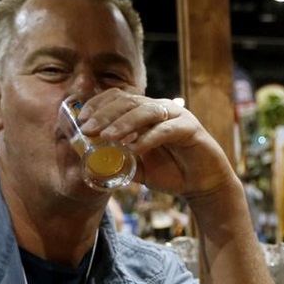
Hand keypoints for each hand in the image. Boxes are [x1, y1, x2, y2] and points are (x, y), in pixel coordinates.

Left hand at [77, 89, 235, 199]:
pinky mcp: (190, 128)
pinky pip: (165, 130)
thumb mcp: (139, 168)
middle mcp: (160, 108)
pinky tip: (134, 149)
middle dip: (105, 114)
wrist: (203, 185)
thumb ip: (119, 161)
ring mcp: (176, 116)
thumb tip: (92, 161)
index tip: (81, 120)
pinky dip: (147, 139)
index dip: (98, 105)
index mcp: (146, 112)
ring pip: (146, 111)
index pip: (118, 98)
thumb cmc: (172, 173)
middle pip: (128, 101)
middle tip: (87, 129)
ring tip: (106, 137)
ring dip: (123, 123)